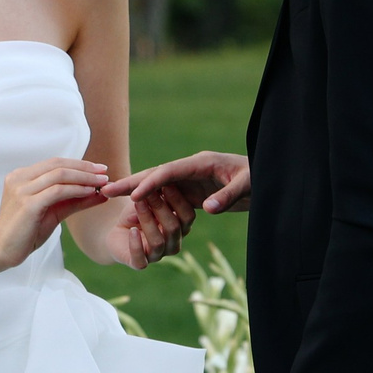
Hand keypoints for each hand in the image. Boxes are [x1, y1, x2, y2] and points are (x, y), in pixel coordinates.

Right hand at [0, 158, 110, 274]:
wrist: (1, 251)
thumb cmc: (25, 233)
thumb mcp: (52, 212)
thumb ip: (73, 201)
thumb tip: (99, 193)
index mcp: (21, 176)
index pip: (54, 162)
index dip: (79, 163)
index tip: (99, 169)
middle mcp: (19, 178)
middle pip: (58, 164)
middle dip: (85, 167)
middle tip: (105, 172)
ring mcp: (22, 189)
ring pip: (59, 175)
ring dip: (84, 177)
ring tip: (102, 182)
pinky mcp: (28, 204)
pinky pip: (57, 191)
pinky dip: (76, 189)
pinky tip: (90, 192)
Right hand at [106, 149, 251, 215]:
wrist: (267, 176)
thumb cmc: (260, 178)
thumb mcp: (247, 186)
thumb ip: (227, 196)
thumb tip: (209, 209)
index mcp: (201, 163)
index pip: (169, 171)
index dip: (150, 183)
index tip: (132, 196)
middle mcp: (191, 168)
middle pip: (156, 174)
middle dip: (131, 182)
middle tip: (105, 190)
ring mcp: (190, 179)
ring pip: (157, 184)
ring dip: (135, 191)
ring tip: (111, 197)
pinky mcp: (192, 190)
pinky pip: (166, 195)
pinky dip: (149, 200)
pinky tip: (135, 209)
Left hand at [108, 180, 196, 268]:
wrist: (115, 231)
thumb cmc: (135, 212)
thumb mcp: (145, 199)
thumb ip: (153, 194)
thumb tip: (159, 186)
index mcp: (180, 228)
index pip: (188, 217)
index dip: (179, 200)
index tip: (167, 183)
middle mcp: (172, 243)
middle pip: (173, 228)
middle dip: (161, 207)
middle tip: (149, 191)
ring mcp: (157, 255)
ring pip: (158, 241)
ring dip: (147, 220)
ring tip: (138, 203)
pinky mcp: (138, 263)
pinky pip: (140, 259)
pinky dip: (135, 245)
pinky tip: (132, 230)